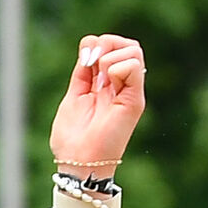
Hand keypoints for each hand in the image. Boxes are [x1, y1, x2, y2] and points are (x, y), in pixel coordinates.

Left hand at [49, 33, 145, 172]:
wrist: (78, 163)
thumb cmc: (73, 139)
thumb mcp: (74, 95)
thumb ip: (82, 71)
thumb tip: (91, 45)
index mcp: (106, 84)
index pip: (111, 46)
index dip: (96, 44)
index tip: (84, 63)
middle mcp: (121, 87)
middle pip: (127, 44)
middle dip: (106, 44)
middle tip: (92, 65)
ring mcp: (130, 93)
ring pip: (134, 50)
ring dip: (111, 56)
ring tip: (101, 79)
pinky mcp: (135, 102)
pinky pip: (135, 65)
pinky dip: (118, 66)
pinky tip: (108, 83)